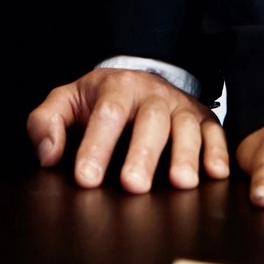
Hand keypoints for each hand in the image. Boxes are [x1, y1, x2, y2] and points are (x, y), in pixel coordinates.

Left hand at [26, 68, 229, 192]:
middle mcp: (153, 94)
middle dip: (143, 154)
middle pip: (151, 120)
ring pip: (187, 126)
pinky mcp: (203, 118)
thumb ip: (46, 122)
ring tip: (180, 183)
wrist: (137, 78)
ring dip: (186, 154)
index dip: (97, 147)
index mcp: (117, 87)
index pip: (107, 115)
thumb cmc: (99, 98)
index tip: (86, 178)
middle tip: (132, 186)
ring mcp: (180, 105)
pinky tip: (214, 173)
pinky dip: (217, 152)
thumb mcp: (66, 101)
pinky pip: (215, 132)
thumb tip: (48, 154)